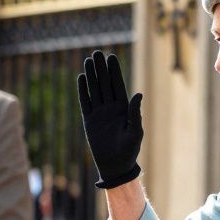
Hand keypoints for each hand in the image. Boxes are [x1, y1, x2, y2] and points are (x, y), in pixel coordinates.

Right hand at [78, 50, 142, 188]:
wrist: (115, 166)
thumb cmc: (129, 150)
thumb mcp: (135, 131)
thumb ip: (135, 113)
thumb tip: (138, 94)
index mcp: (123, 108)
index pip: (118, 85)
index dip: (114, 71)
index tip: (111, 57)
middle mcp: (111, 108)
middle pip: (105, 83)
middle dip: (101, 68)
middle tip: (97, 53)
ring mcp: (99, 113)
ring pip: (94, 90)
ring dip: (91, 75)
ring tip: (88, 61)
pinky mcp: (89, 120)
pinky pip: (85, 102)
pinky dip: (83, 91)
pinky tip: (81, 78)